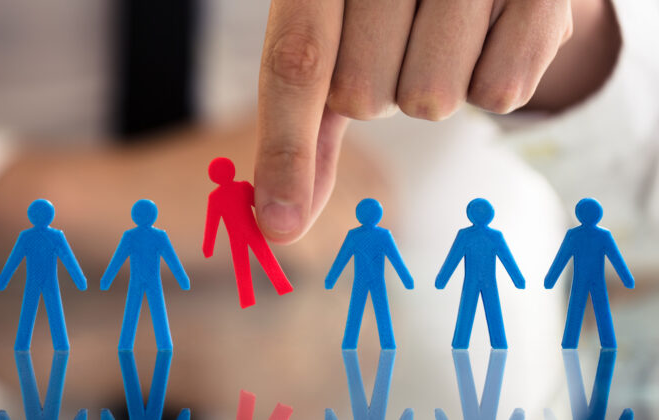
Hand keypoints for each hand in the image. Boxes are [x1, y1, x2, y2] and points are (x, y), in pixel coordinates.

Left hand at [255, 0, 584, 243]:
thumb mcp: (336, 42)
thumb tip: (279, 220)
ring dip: (433, 88)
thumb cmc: (392, 8)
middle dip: (379, 90)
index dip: (286, 149)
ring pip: (431, 98)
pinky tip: (491, 37)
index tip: (280, 225)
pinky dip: (494, 80)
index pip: (296, 61)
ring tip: (445, 36)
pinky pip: (501, 92)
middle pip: (363, 94)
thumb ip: (304, 124)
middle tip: (401, 43)